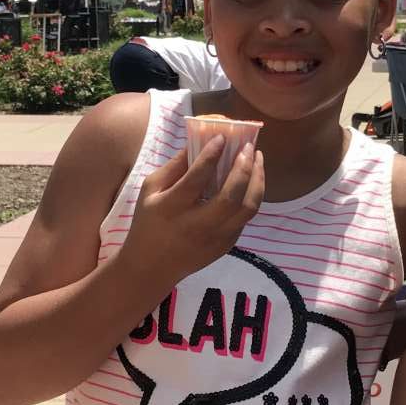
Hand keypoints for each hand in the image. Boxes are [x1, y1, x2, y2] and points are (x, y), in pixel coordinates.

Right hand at [122, 138, 264, 287]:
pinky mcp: (225, 246)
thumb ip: (174, 167)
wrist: (150, 267)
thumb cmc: (148, 222)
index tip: (222, 137)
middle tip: (248, 147)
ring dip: (257, 180)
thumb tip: (199, 141)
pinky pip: (245, 218)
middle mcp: (196, 225)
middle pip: (230, 196)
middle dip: (243, 167)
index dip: (211, 155)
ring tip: (257, 158)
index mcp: (171, 208)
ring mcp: (214, 238)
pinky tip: (251, 179)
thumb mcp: (150, 191)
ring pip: (247, 208)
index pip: (196, 179)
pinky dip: (251, 195)